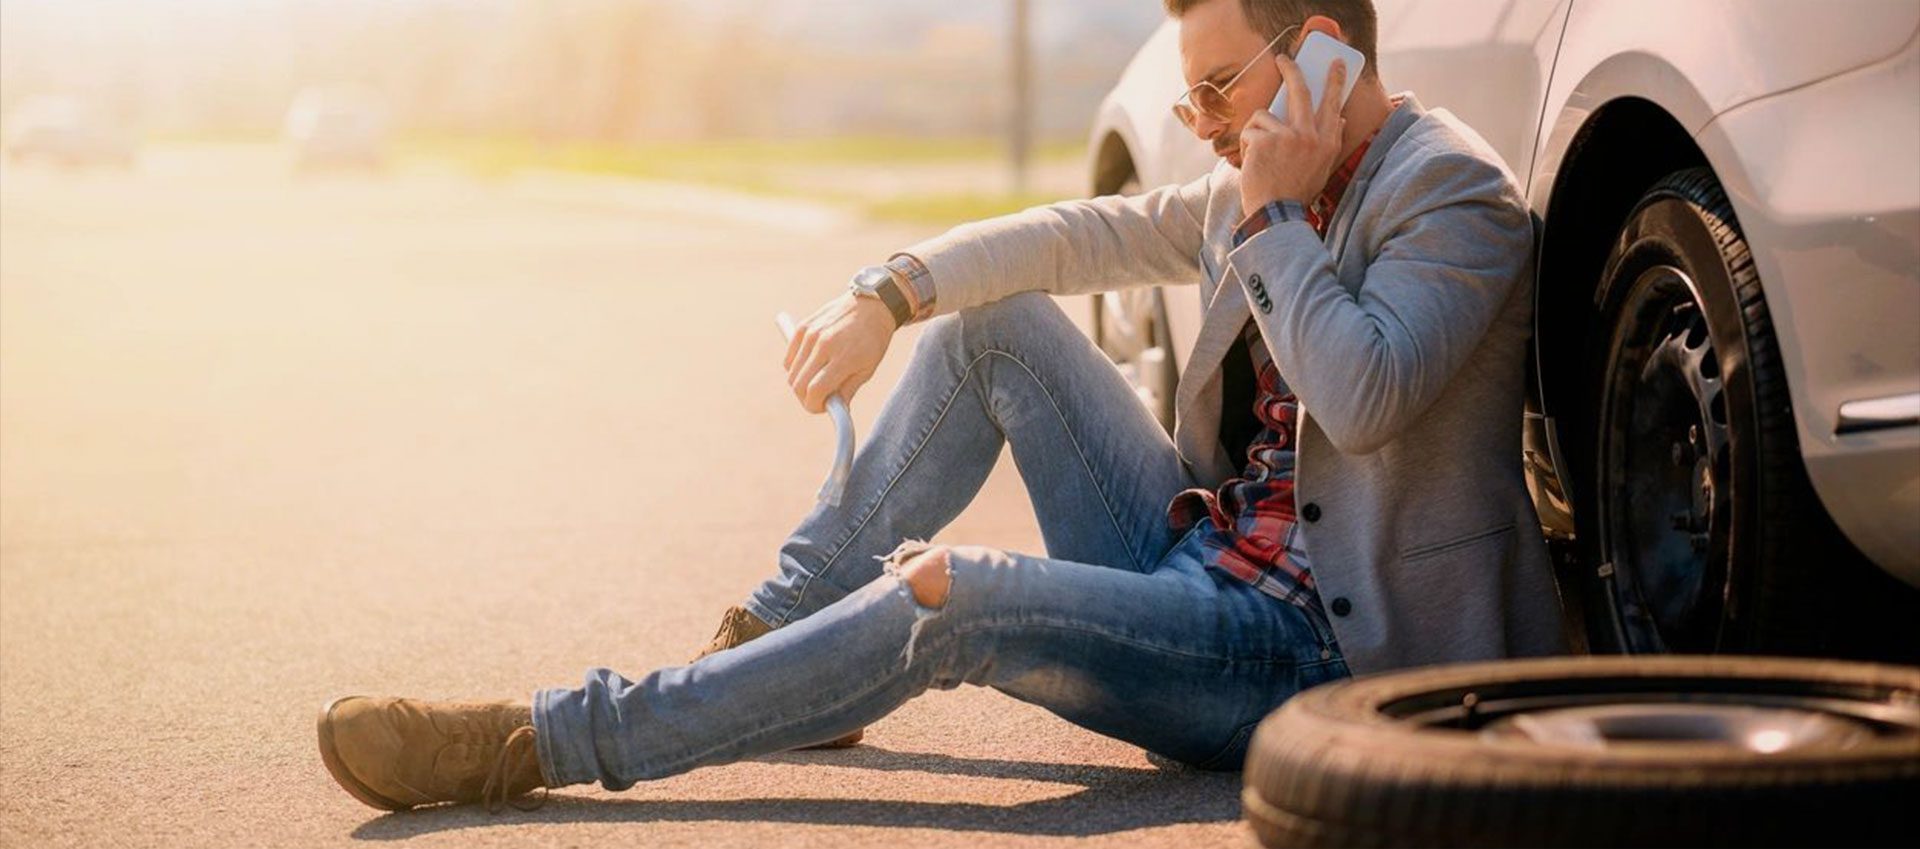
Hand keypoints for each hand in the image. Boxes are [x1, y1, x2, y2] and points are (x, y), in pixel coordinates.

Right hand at [784, 292, 894, 413]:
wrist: (871, 305)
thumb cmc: (873, 340)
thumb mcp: (867, 369)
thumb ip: (847, 391)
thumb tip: (832, 410)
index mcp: (843, 357)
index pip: (815, 391)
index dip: (814, 406)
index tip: (820, 408)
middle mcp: (823, 345)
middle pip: (799, 385)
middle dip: (806, 399)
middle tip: (818, 399)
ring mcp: (811, 335)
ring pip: (792, 374)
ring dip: (801, 384)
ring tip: (817, 381)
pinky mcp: (803, 328)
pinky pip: (789, 359)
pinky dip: (795, 369)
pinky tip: (810, 367)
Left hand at [1238, 55, 1347, 212]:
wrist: (1276, 216)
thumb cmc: (1295, 193)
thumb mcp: (1322, 168)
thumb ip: (1329, 142)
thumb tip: (1340, 117)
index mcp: (1327, 143)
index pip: (1333, 104)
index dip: (1335, 82)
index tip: (1336, 64)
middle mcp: (1311, 135)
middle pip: (1301, 91)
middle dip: (1292, 70)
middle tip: (1284, 59)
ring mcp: (1288, 136)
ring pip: (1264, 115)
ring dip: (1256, 133)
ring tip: (1259, 156)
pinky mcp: (1265, 140)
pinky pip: (1249, 131)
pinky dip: (1245, 146)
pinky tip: (1251, 164)